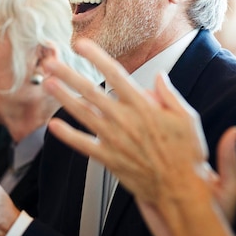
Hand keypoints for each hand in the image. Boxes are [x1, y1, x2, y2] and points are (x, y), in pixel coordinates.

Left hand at [43, 38, 235, 235]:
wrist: (181, 190)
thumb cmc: (186, 154)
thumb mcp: (187, 119)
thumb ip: (170, 95)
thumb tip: (158, 76)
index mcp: (143, 106)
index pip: (115, 74)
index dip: (96, 57)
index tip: (81, 45)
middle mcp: (125, 120)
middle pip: (91, 91)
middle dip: (69, 75)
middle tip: (50, 63)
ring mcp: (114, 140)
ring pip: (83, 114)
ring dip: (63, 98)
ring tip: (47, 84)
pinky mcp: (109, 159)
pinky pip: (83, 145)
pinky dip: (67, 136)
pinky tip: (52, 125)